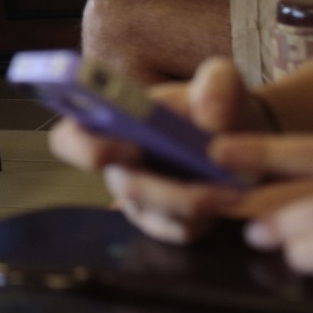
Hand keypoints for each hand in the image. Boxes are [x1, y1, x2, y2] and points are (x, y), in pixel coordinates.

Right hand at [49, 57, 274, 243]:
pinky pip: (179, 230)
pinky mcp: (163, 222)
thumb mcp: (222, 81)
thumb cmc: (216, 105)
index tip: (130, 146)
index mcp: (113, 121)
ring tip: (236, 185)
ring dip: (199, 201)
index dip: (87, 148)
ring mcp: (138, 197)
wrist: (242, 137)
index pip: (70, 140)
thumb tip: (207, 114)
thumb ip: (216, 85)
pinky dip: (209, 217)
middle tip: (210, 177)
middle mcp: (116, 162)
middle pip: (123, 185)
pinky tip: (229, 197)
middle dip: (168, 187)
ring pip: (157, 212)